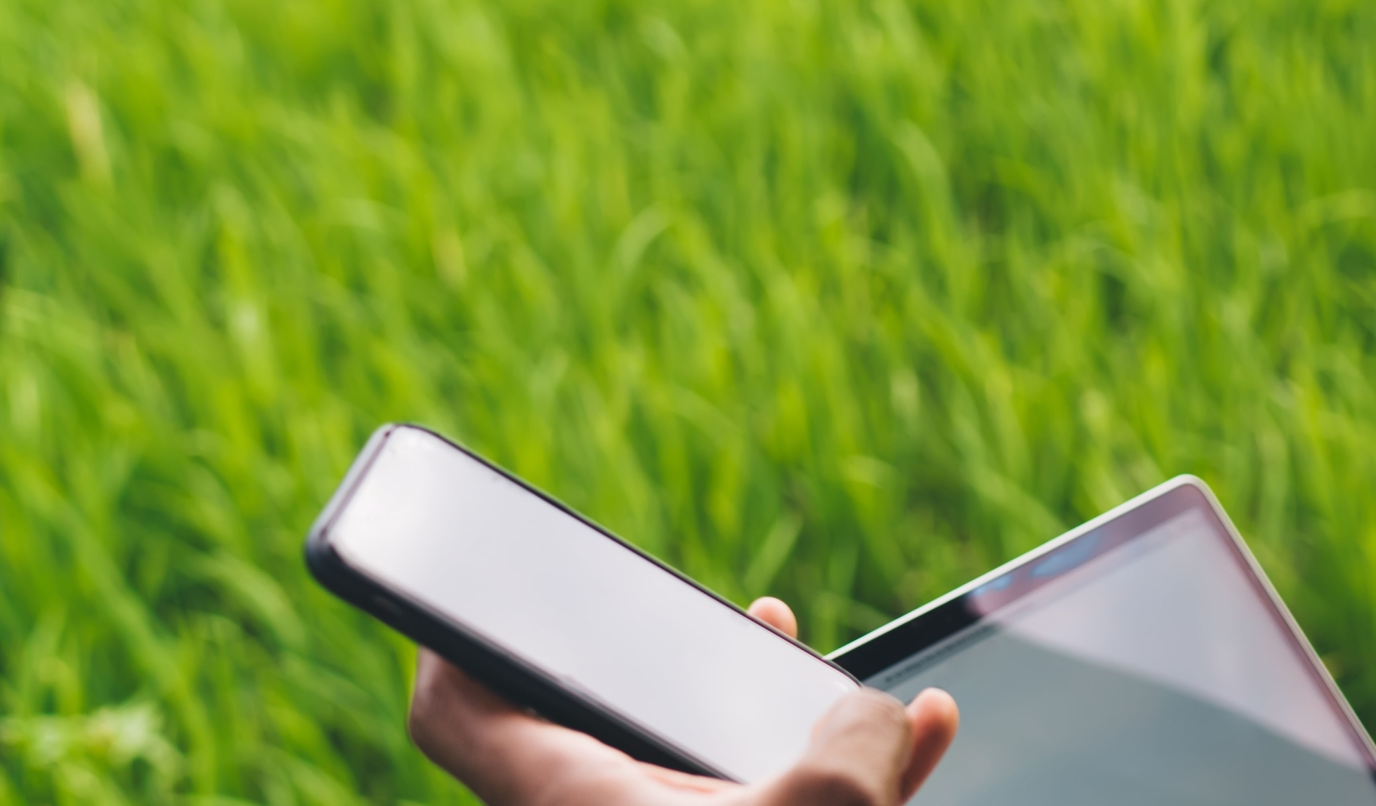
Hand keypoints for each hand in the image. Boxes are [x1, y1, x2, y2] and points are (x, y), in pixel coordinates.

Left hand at [408, 597, 960, 805]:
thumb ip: (855, 747)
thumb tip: (889, 713)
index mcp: (569, 802)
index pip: (458, 708)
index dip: (456, 637)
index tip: (486, 590)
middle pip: (606, 729)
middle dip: (685, 672)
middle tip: (740, 631)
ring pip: (705, 782)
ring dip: (780, 730)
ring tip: (846, 690)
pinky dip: (832, 789)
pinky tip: (919, 742)